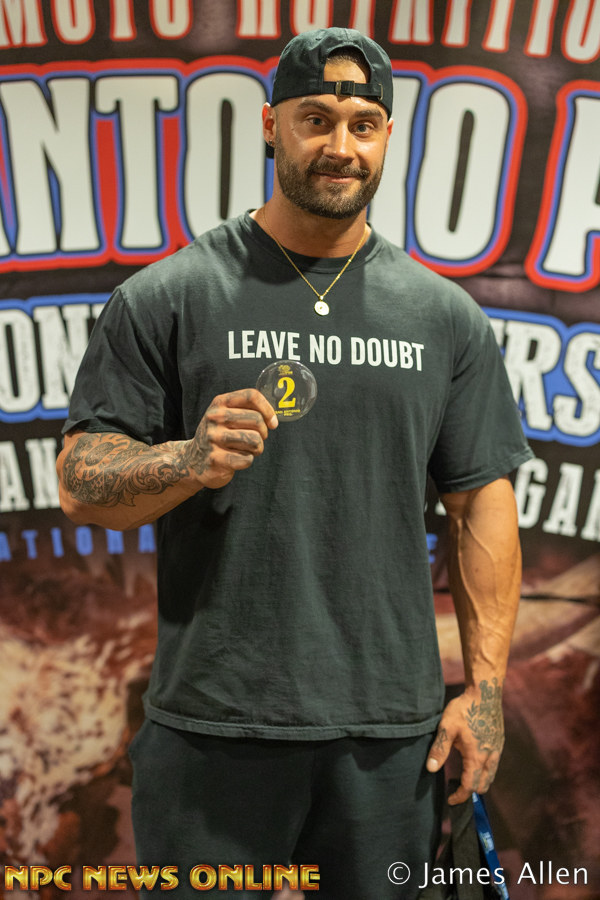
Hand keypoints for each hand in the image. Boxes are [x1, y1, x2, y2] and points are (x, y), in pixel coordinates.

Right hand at [184, 389, 277, 489]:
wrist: (191, 461)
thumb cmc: (218, 436)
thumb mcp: (225, 416)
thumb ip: (247, 410)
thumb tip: (274, 418)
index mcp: (219, 403)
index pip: (251, 396)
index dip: (268, 409)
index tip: (272, 422)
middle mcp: (214, 417)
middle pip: (256, 420)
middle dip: (263, 433)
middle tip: (257, 439)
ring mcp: (213, 438)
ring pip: (254, 440)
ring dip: (257, 448)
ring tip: (248, 450)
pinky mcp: (215, 459)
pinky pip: (246, 459)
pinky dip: (247, 461)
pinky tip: (237, 459)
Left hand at [426, 678, 504, 804]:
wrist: (485, 693)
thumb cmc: (464, 709)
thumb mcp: (447, 728)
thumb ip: (440, 749)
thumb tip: (430, 769)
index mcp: (477, 756)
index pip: (470, 786)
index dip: (460, 796)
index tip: (450, 799)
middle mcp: (490, 756)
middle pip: (483, 785)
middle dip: (471, 791)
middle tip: (457, 789)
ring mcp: (497, 749)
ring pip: (491, 775)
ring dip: (479, 781)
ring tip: (465, 777)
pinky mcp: (499, 742)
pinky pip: (494, 764)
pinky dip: (485, 770)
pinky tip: (475, 761)